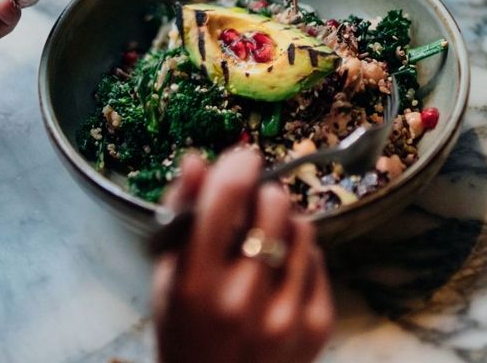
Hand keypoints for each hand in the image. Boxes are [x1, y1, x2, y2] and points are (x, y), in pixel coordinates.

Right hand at [152, 149, 333, 362]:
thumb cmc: (185, 330)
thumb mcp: (168, 276)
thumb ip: (179, 215)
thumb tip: (198, 159)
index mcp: (196, 285)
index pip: (226, 199)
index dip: (238, 165)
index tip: (243, 157)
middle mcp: (243, 301)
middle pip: (274, 204)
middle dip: (262, 195)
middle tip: (251, 206)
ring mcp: (286, 316)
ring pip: (303, 228)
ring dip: (284, 223)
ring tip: (265, 243)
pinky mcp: (318, 325)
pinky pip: (318, 260)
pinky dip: (300, 257)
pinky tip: (278, 276)